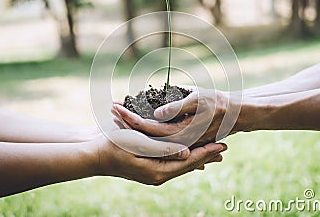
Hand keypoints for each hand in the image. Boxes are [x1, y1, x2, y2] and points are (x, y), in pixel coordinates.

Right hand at [92, 129, 226, 184]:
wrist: (95, 156)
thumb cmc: (115, 146)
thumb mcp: (139, 144)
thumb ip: (163, 149)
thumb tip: (186, 152)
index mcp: (157, 172)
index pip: (189, 162)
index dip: (206, 153)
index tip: (222, 145)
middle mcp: (158, 176)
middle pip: (188, 165)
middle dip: (207, 156)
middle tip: (224, 147)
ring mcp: (153, 173)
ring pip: (182, 164)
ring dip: (198, 156)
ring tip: (213, 152)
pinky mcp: (149, 167)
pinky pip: (173, 163)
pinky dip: (185, 157)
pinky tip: (190, 155)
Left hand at [112, 87, 240, 147]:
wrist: (235, 114)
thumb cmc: (218, 104)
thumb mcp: (199, 100)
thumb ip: (177, 108)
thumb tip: (156, 115)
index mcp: (178, 133)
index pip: (146, 128)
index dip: (129, 117)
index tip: (115, 106)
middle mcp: (175, 141)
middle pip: (144, 134)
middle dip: (125, 121)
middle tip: (110, 108)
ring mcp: (177, 140)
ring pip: (148, 135)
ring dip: (132, 124)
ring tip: (117, 112)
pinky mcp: (179, 136)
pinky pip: (156, 134)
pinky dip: (143, 126)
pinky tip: (135, 117)